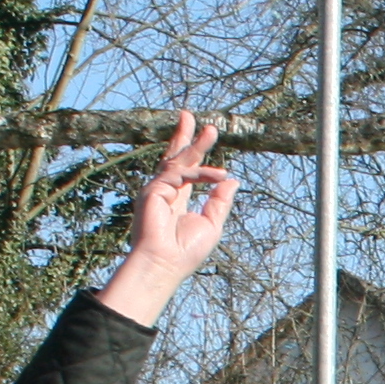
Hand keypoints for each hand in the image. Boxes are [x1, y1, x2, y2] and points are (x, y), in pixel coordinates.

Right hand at [91, 110, 239, 325]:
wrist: (165, 264)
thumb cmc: (185, 251)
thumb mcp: (211, 224)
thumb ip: (219, 201)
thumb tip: (231, 179)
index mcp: (177, 199)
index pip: (185, 171)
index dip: (195, 154)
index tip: (205, 138)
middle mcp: (165, 191)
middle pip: (175, 158)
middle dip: (186, 138)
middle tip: (195, 119)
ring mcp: (156, 190)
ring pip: (178, 161)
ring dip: (195, 145)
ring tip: (211, 130)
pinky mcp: (153, 190)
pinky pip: (181, 175)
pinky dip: (202, 173)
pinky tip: (220, 175)